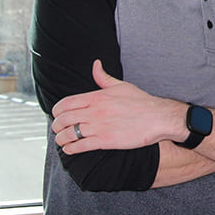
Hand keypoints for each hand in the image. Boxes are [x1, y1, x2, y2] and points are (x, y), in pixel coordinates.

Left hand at [52, 60, 185, 153]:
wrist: (158, 117)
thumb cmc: (141, 102)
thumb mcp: (121, 85)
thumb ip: (103, 77)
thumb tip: (95, 64)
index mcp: (97, 97)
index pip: (65, 103)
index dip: (56, 111)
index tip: (57, 115)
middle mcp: (95, 112)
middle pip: (63, 120)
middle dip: (56, 126)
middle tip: (57, 129)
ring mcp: (99, 127)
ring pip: (69, 134)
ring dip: (61, 139)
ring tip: (61, 140)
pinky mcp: (105, 141)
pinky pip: (80, 146)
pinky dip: (71, 149)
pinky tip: (70, 149)